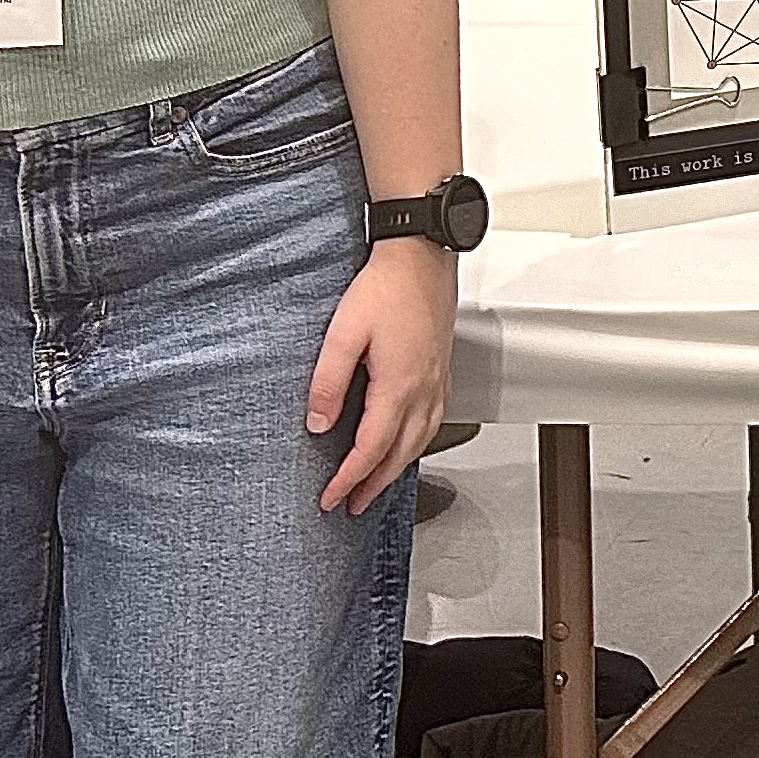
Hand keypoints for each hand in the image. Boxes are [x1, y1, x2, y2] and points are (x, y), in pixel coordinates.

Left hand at [307, 240, 455, 515]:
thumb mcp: (342, 334)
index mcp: (399, 386)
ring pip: (421, 440)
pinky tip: (409, 440)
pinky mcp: (441, 366)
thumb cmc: (386, 286)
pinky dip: (418, 443)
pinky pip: (433, 420)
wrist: (421, 254)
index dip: (348, 480)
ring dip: (397, 468)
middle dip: (374, 485)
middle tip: (352, 504)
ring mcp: (437, 378)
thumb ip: (327, 383)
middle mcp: (424, 389)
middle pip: (400, 454)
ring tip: (377, 482)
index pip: (371, 449)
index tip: (330, 498)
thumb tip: (317, 424)